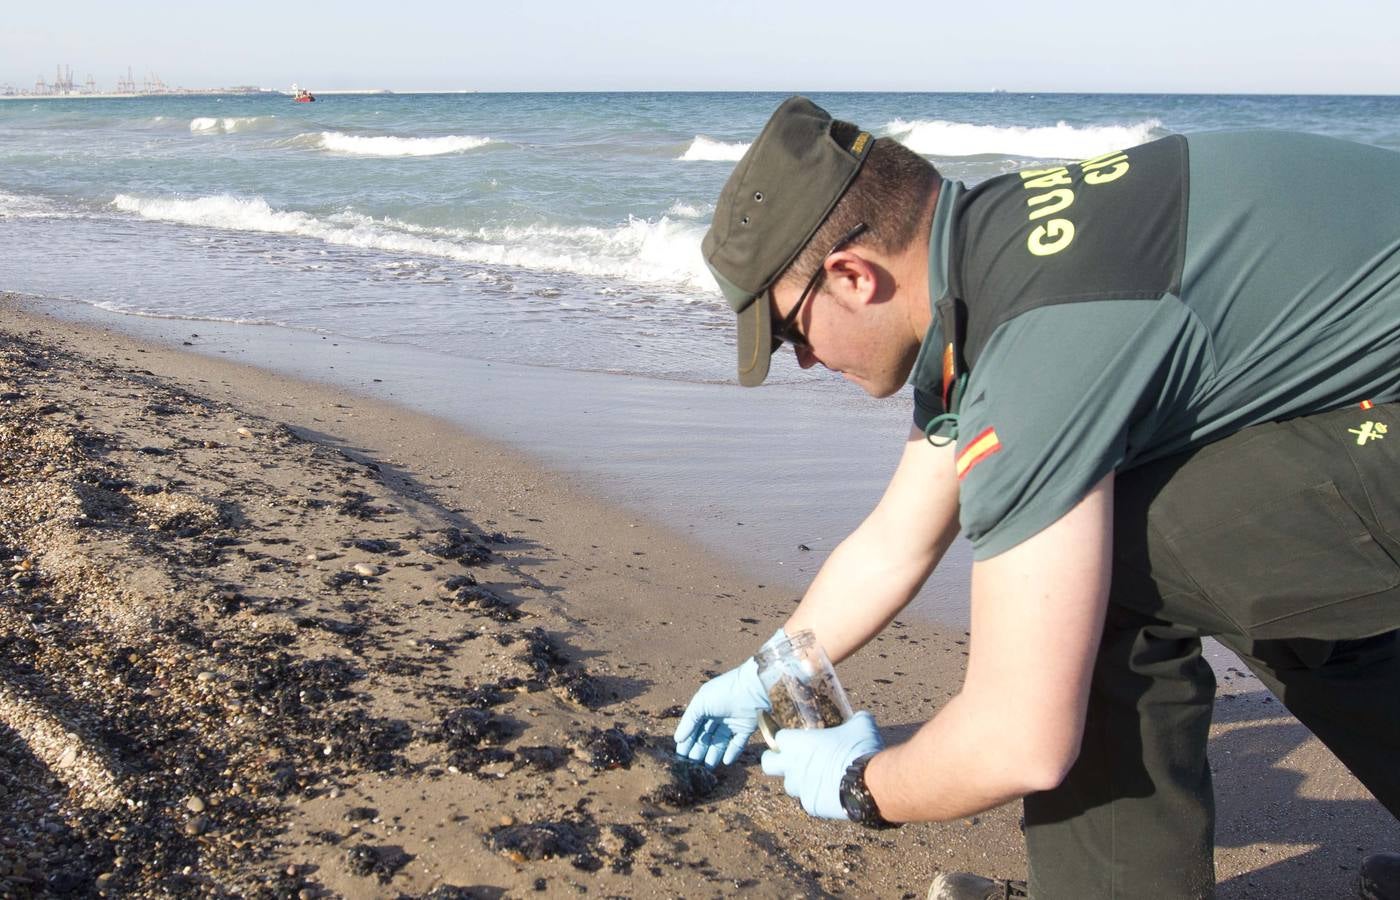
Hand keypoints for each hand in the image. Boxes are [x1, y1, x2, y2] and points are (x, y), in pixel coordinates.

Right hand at [674, 656, 769, 766]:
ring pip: (720, 743)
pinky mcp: (746, 729)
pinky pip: (738, 744)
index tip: (680, 756)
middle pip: (706, 737)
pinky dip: (732, 753)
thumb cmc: (723, 692)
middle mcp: (719, 716)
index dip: (687, 741)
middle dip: (699, 750)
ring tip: (706, 768)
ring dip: (713, 755)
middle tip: (692, 766)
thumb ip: (688, 721)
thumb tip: (678, 739)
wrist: (753, 689)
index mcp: (706, 707)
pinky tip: (725, 761)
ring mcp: (733, 723)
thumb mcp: (700, 704)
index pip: (694, 727)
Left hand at [761, 710, 883, 818]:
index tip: (793, 740)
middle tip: (790, 760)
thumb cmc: (861, 749)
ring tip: (818, 778)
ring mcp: (801, 788)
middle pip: (768, 764)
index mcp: (800, 743)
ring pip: (790, 785)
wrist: (870, 783)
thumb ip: (853, 719)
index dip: (785, 739)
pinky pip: (809, 801)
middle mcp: (794, 766)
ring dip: (799, 782)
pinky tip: (833, 793)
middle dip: (775, 762)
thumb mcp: (860, 725)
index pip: (778, 738)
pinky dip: (817, 797)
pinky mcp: (811, 806)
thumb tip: (859, 717)